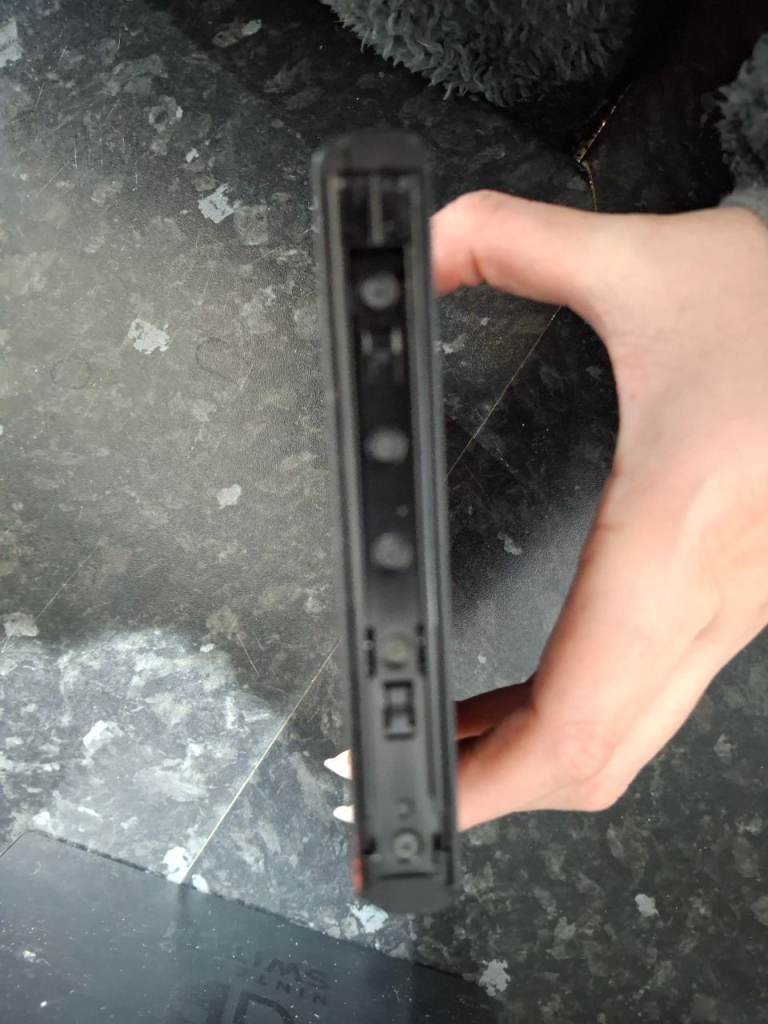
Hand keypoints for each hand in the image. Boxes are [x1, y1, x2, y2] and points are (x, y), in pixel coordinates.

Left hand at [433, 193, 767, 827]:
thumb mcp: (646, 258)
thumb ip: (511, 241)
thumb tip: (425, 249)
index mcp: (676, 528)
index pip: (578, 714)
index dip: (490, 784)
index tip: (419, 802)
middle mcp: (711, 595)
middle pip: (599, 758)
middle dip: (495, 791)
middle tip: (412, 787)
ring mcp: (732, 610)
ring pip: (629, 736)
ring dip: (535, 756)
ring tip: (452, 747)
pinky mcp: (733, 600)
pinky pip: (649, 694)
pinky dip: (579, 716)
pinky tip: (527, 697)